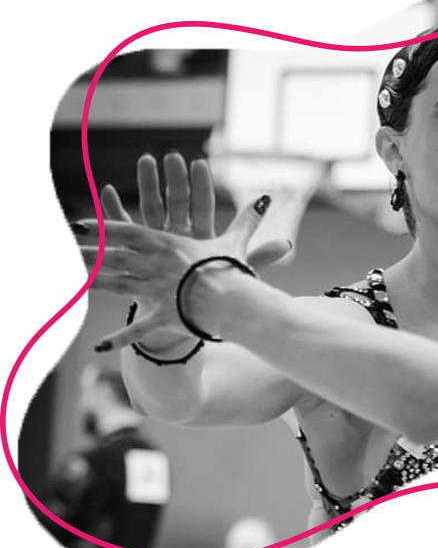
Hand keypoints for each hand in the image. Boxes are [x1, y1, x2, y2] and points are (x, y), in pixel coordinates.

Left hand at [62, 193, 287, 351]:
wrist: (230, 299)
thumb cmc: (231, 269)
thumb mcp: (236, 242)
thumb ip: (247, 221)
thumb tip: (267, 200)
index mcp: (166, 244)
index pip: (124, 232)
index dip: (98, 228)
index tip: (76, 225)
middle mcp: (152, 265)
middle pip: (110, 257)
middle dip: (83, 255)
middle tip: (59, 253)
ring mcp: (153, 291)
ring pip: (114, 285)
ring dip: (89, 282)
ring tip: (67, 279)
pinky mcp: (160, 316)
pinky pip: (137, 329)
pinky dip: (118, 339)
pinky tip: (99, 347)